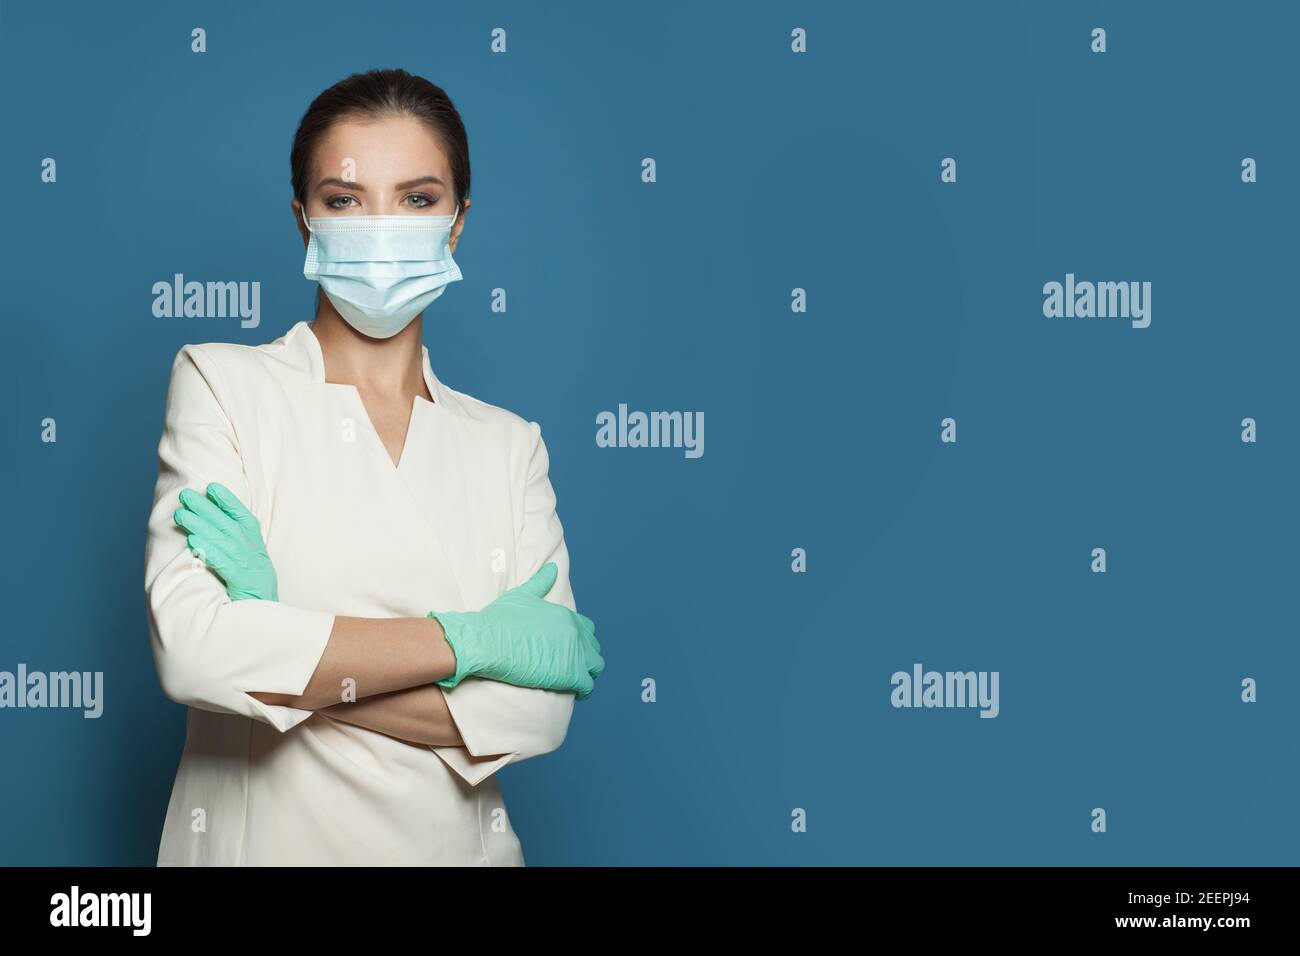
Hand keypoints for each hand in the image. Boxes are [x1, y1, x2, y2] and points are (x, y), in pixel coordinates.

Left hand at [174, 482, 278, 601]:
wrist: (267, 620)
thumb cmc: (253, 591)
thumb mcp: (249, 564)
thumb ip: (235, 546)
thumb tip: (211, 525)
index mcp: (257, 547)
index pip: (244, 518)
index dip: (228, 501)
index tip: (211, 487)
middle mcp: (255, 554)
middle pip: (229, 526)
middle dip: (207, 508)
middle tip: (185, 495)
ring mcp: (250, 568)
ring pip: (224, 541)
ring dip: (202, 525)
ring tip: (181, 515)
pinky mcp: (243, 584)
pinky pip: (224, 564)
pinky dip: (210, 551)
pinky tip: (194, 540)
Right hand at [430, 563, 603, 698]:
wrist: (486, 642)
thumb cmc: (498, 620)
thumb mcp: (522, 595)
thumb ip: (541, 582)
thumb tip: (552, 567)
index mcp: (565, 615)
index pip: (586, 628)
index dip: (579, 640)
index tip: (568, 648)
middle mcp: (575, 633)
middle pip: (594, 647)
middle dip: (585, 656)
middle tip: (570, 665)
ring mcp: (575, 654)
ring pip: (596, 666)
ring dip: (588, 673)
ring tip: (574, 680)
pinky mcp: (570, 675)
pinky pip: (588, 685)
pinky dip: (583, 689)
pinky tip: (573, 691)